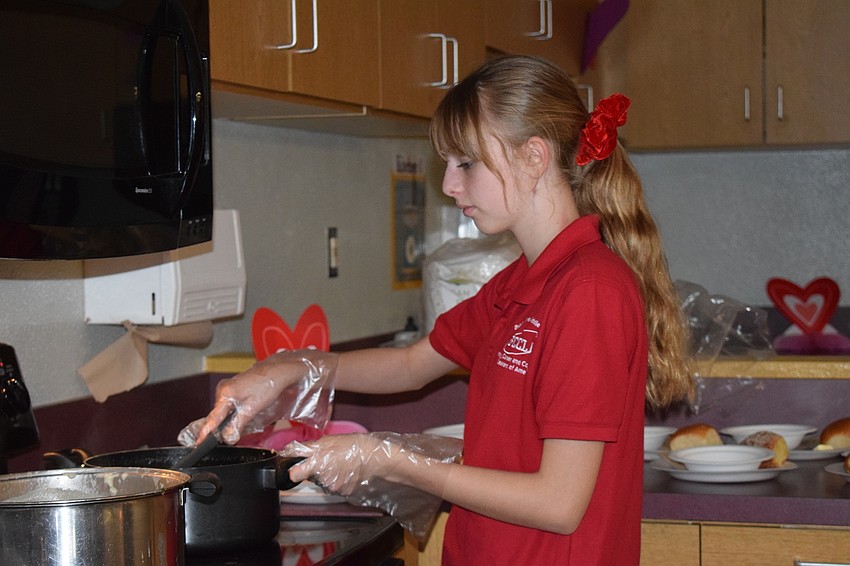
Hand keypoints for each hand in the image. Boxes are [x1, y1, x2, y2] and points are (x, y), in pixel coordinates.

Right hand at [177, 349, 338, 445]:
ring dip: (230, 420)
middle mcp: (223, 389)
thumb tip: (228, 438)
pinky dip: (234, 412)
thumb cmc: (267, 386)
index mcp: (225, 394)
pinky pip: (229, 405)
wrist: (278, 372)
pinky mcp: (234, 388)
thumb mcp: (252, 409)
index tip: (199, 443)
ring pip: (224, 410)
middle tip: (228, 437)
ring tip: (242, 423)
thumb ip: (237, 425)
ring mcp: (228, 387)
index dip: (205, 432)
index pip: (212, 418)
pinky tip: (244, 414)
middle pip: (217, 415)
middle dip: (221, 427)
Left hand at [283, 433, 401, 495]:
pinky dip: (339, 480)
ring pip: (323, 481)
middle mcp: (322, 479)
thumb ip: (308, 448)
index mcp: (317, 463)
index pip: (295, 473)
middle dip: (316, 468)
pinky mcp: (342, 494)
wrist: (377, 460)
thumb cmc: (355, 446)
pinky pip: (335, 487)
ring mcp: (332, 488)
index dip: (293, 470)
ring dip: (328, 474)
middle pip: (311, 476)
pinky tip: (348, 471)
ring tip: (342, 463)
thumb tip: (290, 451)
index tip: (294, 468)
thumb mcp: (330, 440)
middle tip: (330, 457)